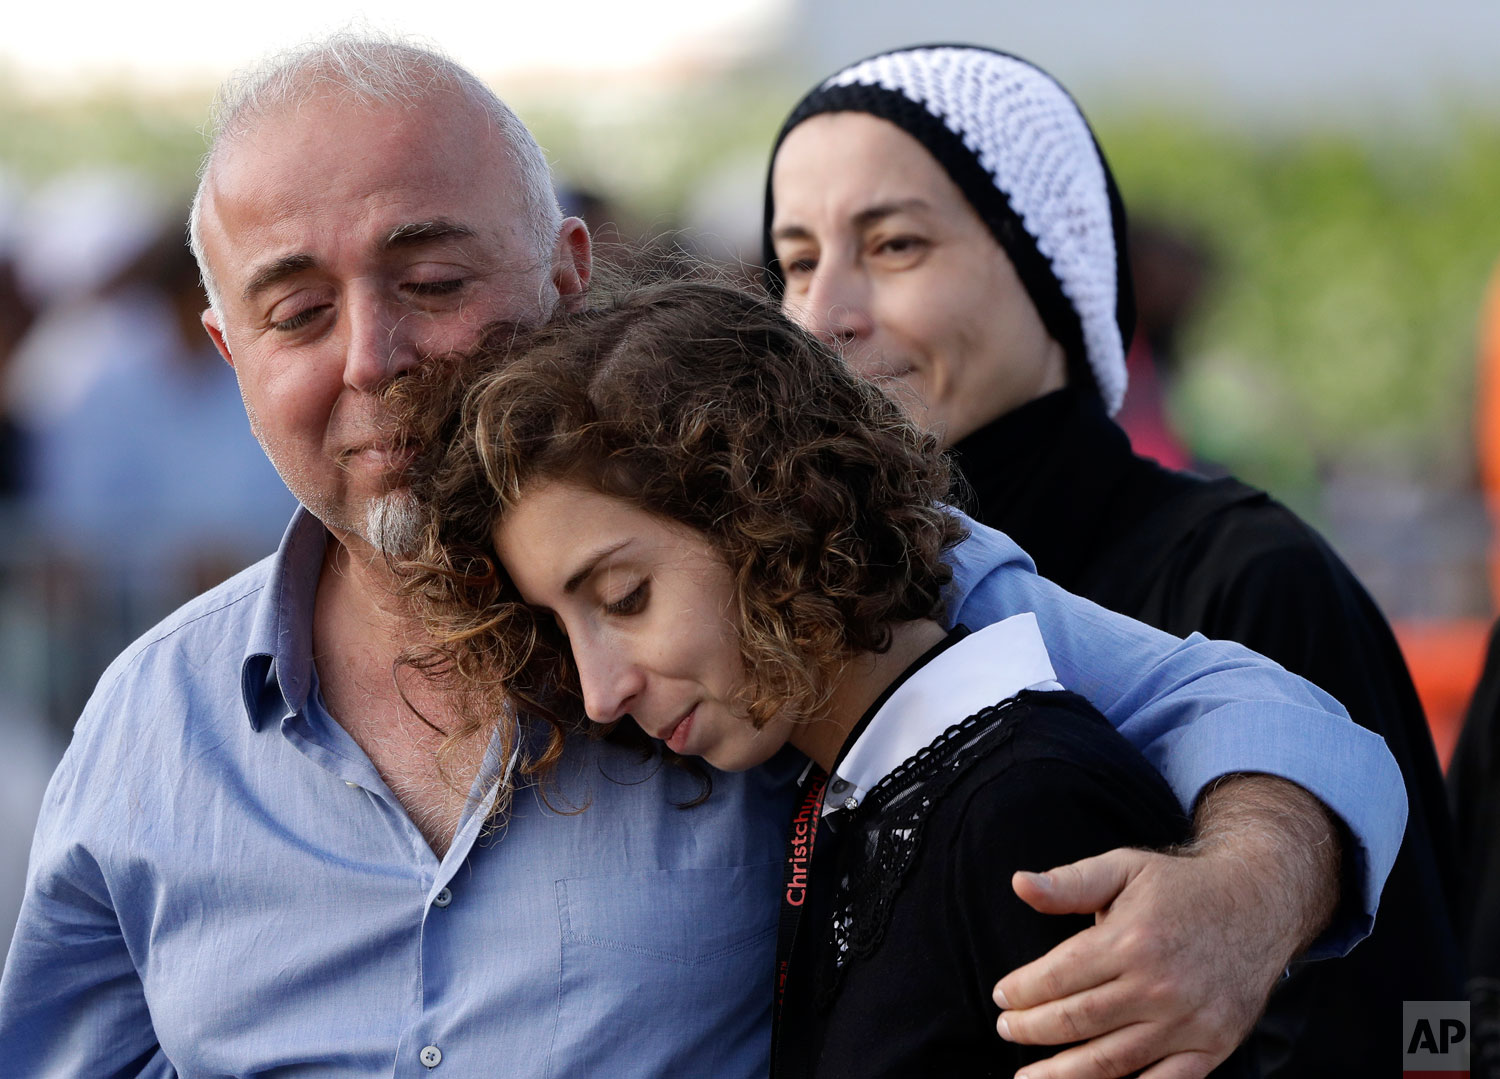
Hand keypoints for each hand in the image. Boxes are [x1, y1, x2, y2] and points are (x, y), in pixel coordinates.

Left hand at [991, 776, 1340, 1078]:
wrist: (1260, 904)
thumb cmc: (1181, 886)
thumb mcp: (1123, 868)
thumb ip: (1069, 882)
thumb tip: (1019, 884)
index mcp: (1132, 940)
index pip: (1058, 977)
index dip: (1022, 991)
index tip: (1000, 996)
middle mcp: (1159, 986)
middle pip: (1077, 1021)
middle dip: (1032, 1030)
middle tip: (1006, 1030)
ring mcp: (1189, 1021)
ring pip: (1111, 1062)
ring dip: (1063, 1074)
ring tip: (1030, 1077)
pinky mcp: (1213, 1046)